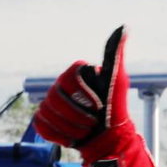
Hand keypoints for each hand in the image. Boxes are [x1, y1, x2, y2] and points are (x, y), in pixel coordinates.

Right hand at [34, 27, 129, 152]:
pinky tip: (73, 136)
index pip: (68, 80)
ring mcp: (49, 103)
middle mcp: (59, 85)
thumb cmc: (114, 109)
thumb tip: (124, 28)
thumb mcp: (118, 81)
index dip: (83, 97)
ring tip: (85, 130)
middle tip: (92, 123)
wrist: (107, 138)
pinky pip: (42, 126)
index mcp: (74, 73)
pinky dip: (59, 135)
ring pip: (47, 113)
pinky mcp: (43, 120)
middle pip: (55, 98)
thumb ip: (117, 56)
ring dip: (70, 127)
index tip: (98, 106)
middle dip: (76, 116)